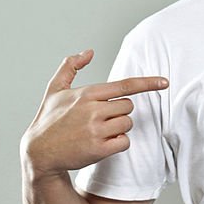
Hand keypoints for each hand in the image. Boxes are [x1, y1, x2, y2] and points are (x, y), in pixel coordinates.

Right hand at [21, 48, 168, 175]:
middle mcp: (93, 109)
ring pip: (127, 124)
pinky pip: (124, 142)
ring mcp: (96, 129)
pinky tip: (102, 144)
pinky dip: (118, 143)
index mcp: (86, 93)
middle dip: (120, 113)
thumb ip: (71, 66)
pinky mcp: (99, 149)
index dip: (147, 83)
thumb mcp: (54, 90)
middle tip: (100, 120)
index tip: (165, 82)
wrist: (38, 153)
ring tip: (98, 132)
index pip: (124, 85)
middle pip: (129, 107)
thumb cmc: (48, 120)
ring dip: (118, 128)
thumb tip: (88, 51)